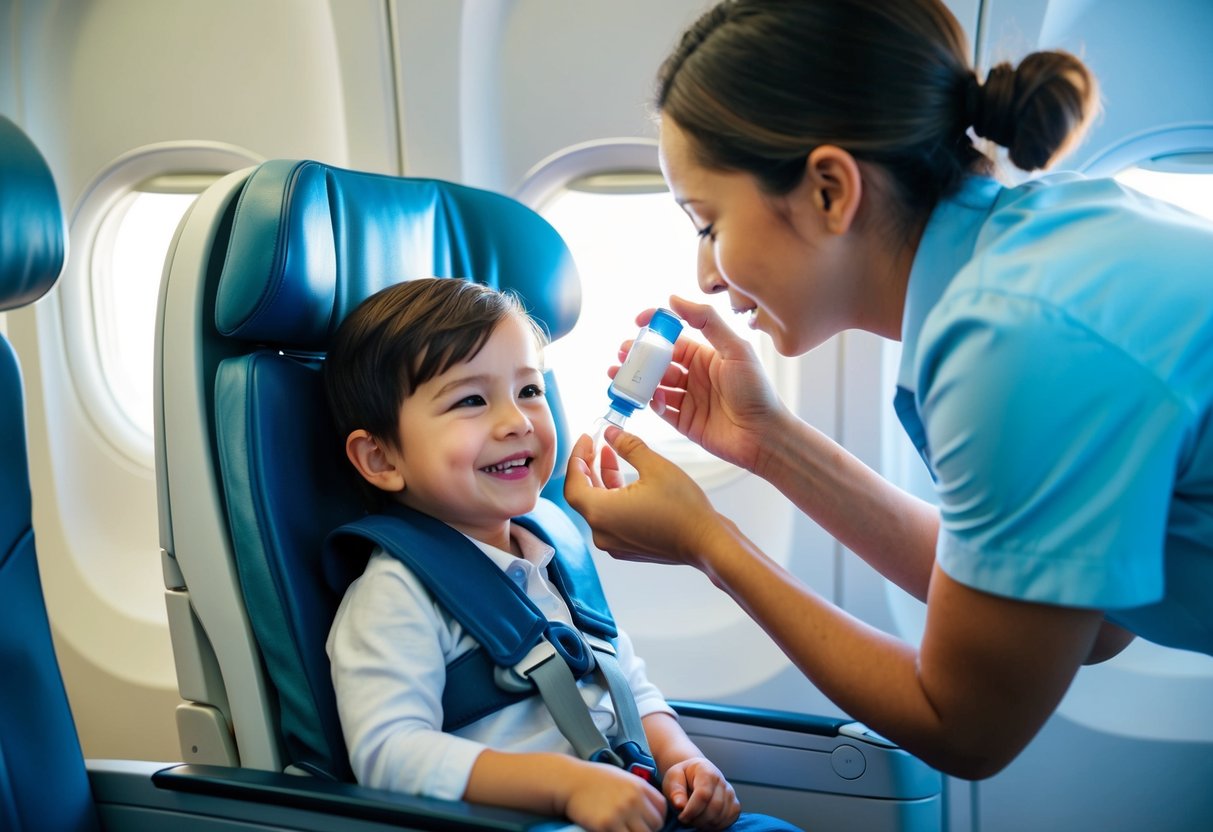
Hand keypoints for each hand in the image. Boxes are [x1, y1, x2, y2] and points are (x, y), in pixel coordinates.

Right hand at [561, 761, 667, 831]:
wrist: (570, 781)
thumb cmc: (595, 780)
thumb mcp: (623, 778)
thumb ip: (639, 793)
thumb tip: (653, 811)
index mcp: (639, 786)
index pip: (662, 809)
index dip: (656, 818)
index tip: (646, 821)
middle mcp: (633, 799)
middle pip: (655, 825)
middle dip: (647, 829)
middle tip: (632, 827)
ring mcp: (620, 813)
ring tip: (623, 829)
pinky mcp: (606, 826)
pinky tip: (611, 830)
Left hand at [564, 430, 721, 568]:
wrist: (707, 543)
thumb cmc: (683, 509)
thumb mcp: (654, 466)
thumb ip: (627, 446)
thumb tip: (611, 433)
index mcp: (601, 513)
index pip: (573, 483)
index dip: (577, 458)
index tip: (586, 440)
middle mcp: (602, 532)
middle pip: (583, 495)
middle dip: (588, 467)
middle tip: (596, 445)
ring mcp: (614, 543)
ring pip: (598, 506)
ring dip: (602, 480)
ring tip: (612, 455)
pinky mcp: (628, 547)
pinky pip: (611, 519)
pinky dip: (613, 497)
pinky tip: (627, 480)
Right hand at [615, 296, 786, 473]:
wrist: (764, 435)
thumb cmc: (756, 390)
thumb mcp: (735, 349)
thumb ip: (707, 321)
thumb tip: (673, 300)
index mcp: (706, 355)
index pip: (674, 337)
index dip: (656, 329)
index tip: (638, 322)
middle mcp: (695, 375)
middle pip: (659, 362)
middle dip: (638, 356)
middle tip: (622, 353)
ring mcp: (689, 399)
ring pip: (655, 385)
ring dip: (636, 379)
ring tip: (617, 373)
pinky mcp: (684, 422)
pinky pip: (661, 409)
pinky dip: (650, 402)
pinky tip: (648, 397)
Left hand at [662, 757, 740, 830]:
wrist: (694, 775)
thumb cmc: (683, 777)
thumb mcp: (673, 777)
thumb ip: (675, 790)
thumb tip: (680, 805)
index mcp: (706, 771)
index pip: (703, 795)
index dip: (691, 810)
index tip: (681, 817)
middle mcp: (721, 781)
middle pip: (714, 808)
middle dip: (698, 819)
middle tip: (686, 819)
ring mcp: (730, 793)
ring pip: (721, 817)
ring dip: (705, 824)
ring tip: (694, 818)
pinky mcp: (734, 805)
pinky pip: (728, 820)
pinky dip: (716, 826)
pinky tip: (704, 821)